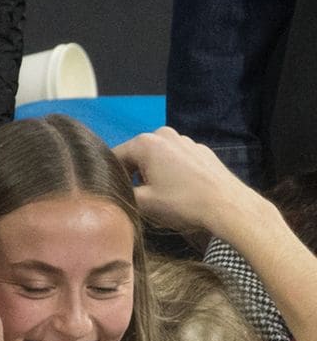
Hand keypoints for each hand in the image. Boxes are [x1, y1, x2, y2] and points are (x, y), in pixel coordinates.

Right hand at [113, 127, 260, 244]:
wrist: (229, 207)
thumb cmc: (181, 203)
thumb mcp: (143, 204)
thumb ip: (122, 194)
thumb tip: (116, 192)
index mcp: (146, 142)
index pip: (115, 157)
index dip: (111, 178)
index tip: (115, 195)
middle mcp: (164, 134)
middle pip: (137, 155)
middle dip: (133, 175)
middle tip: (137, 198)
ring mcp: (186, 141)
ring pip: (158, 157)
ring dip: (152, 173)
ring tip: (160, 196)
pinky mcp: (202, 151)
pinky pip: (177, 160)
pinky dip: (172, 172)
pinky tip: (180, 191)